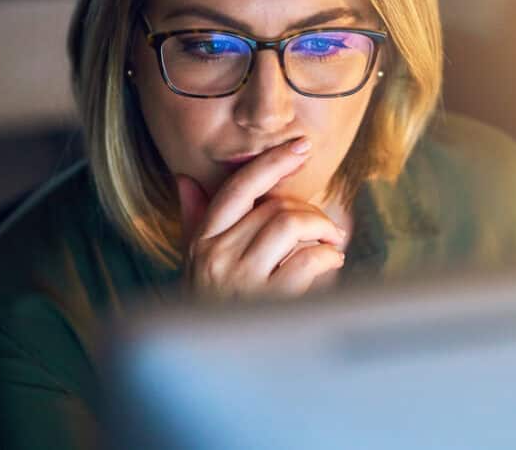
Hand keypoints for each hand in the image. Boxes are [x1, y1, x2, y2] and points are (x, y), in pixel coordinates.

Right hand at [176, 140, 346, 300]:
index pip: (238, 188)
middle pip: (274, 207)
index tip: (300, 147)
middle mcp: (217, 256)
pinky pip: (308, 260)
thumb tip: (184, 179)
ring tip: (331, 244)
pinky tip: (331, 264)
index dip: (272, 162)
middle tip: (324, 227)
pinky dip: (329, 257)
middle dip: (309, 211)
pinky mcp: (269, 303)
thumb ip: (193, 221)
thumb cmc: (208, 310)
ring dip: (322, 230)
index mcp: (201, 241)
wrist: (210, 368)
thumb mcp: (193, 264)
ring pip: (291, 225)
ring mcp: (242, 280)